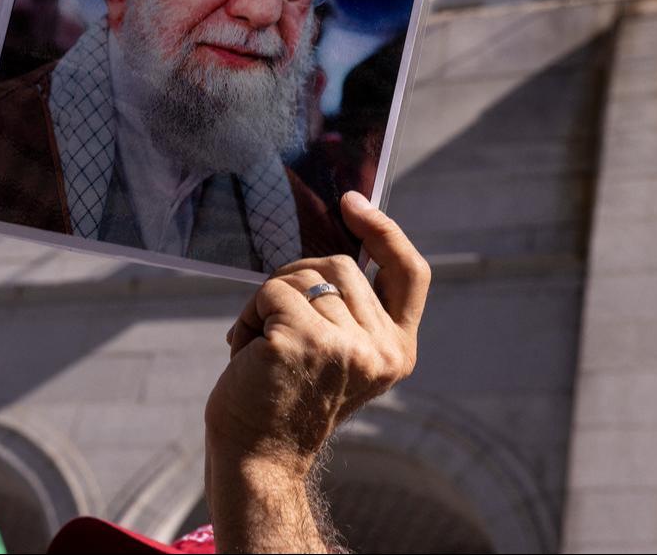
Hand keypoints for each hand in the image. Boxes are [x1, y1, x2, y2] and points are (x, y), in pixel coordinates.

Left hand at [203, 192, 430, 551]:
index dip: (386, 232)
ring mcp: (346, 346)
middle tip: (273, 323)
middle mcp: (382, 349)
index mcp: (397, 349)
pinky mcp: (305, 341)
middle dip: (296, 280)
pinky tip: (246, 351)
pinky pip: (270, 292)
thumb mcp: (334, 349)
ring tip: (261, 345)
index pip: (410, 274)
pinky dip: (249, 314)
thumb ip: (346, 305)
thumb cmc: (286, 395)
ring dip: (268, 301)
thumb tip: (336, 231)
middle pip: (339, 265)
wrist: (258, 455)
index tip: (354, 202)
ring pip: (301, 276)